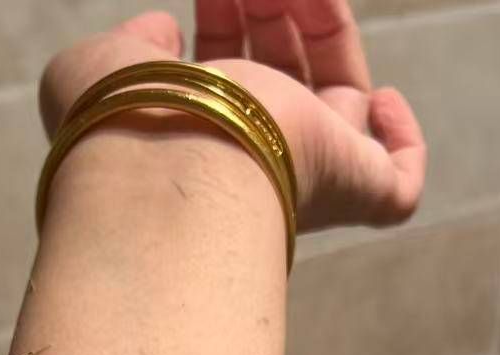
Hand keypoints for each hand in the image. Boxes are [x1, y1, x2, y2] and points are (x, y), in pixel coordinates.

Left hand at [40, 2, 425, 232]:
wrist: (158, 170)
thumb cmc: (116, 124)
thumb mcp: (97, 66)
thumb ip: (129, 46)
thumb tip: (163, 33)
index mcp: (197, 137)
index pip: (228, 75)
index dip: (227, 20)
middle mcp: (254, 161)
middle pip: (288, 78)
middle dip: (275, 10)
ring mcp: (309, 179)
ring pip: (342, 103)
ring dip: (329, 26)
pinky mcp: (353, 192)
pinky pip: (397, 191)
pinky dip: (402, 144)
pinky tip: (379, 101)